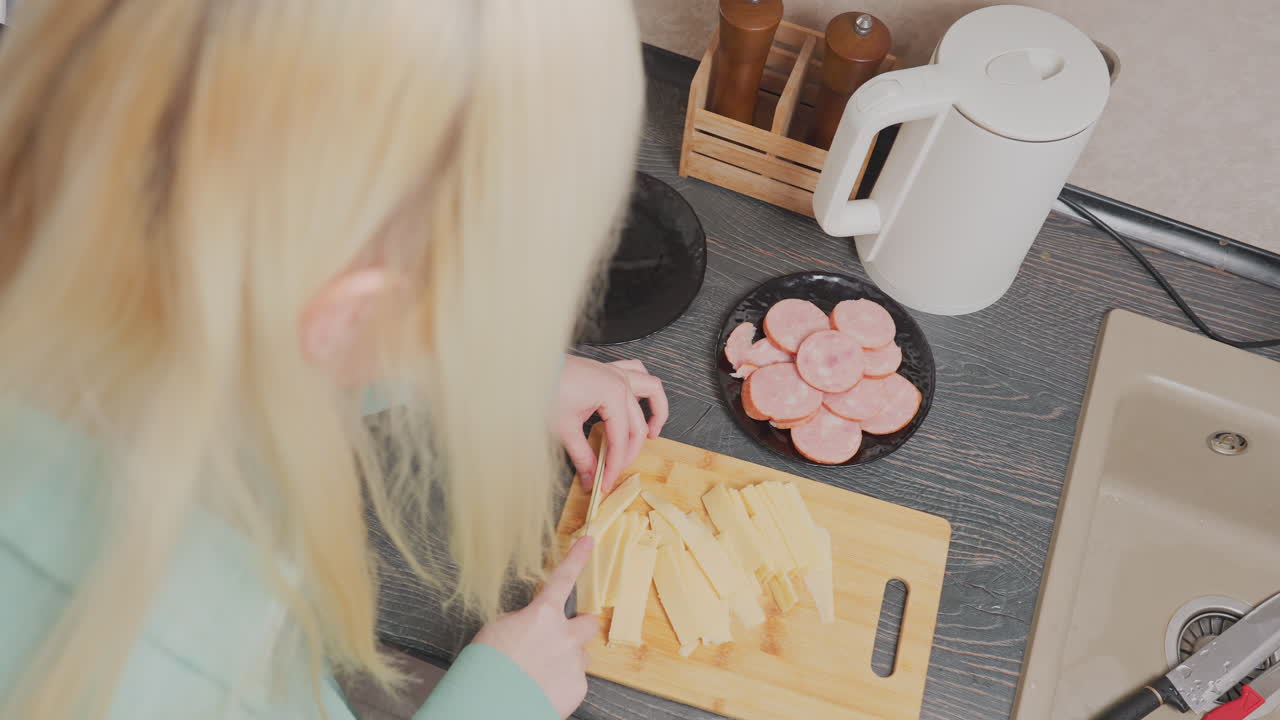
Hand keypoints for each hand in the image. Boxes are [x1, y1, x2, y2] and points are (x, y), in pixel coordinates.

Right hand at [472, 537, 599, 718]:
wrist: (492, 706)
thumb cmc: (487, 669)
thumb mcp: (496, 630)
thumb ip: (521, 621)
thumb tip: (529, 623)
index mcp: (542, 615)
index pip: (563, 579)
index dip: (577, 557)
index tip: (589, 541)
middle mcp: (564, 635)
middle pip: (589, 622)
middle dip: (580, 627)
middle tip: (562, 637)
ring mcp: (574, 662)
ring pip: (580, 655)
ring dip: (566, 658)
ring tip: (540, 673)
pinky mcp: (578, 687)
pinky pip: (576, 679)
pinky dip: (562, 683)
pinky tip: (543, 689)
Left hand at [555, 356, 667, 491]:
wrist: (529, 370)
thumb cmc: (545, 390)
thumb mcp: (564, 429)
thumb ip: (582, 456)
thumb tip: (590, 477)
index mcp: (613, 394)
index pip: (620, 439)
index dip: (615, 464)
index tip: (607, 481)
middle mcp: (620, 381)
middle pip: (636, 423)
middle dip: (629, 450)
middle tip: (617, 469)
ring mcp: (615, 372)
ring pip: (651, 388)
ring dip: (656, 410)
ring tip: (652, 432)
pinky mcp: (607, 370)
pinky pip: (636, 371)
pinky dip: (642, 387)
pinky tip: (637, 402)